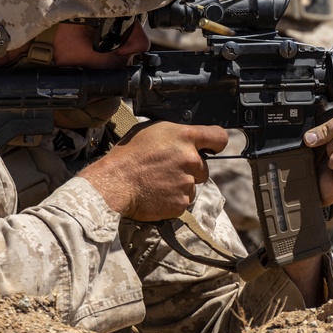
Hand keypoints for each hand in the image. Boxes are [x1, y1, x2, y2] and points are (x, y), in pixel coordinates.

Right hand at [78, 121, 227, 220]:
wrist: (114, 183)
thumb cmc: (127, 155)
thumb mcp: (150, 130)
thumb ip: (173, 133)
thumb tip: (184, 137)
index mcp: (185, 137)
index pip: (219, 137)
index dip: (215, 143)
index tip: (211, 147)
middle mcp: (191, 159)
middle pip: (204, 166)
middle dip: (190, 169)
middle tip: (167, 169)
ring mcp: (187, 182)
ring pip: (193, 185)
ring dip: (181, 185)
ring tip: (158, 182)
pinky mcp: (181, 203)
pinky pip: (183, 201)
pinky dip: (173, 200)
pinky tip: (156, 193)